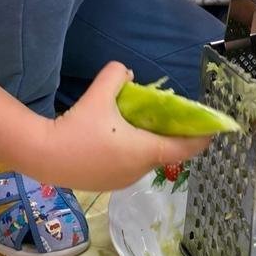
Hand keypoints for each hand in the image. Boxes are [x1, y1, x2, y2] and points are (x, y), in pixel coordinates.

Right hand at [42, 62, 211, 190]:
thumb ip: (116, 75)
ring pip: (146, 159)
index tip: (212, 129)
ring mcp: (123, 181)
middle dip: (170, 136)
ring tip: (139, 123)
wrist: (43, 156)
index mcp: (145, 151)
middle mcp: (139, 170)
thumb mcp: (99, 94)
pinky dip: (132, 151)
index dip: (201, 138)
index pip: (185, 149)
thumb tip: (126, 72)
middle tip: (169, 117)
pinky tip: (117, 137)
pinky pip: (129, 165)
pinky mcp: (107, 184)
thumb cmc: (77, 126)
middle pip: (165, 152)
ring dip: (148, 143)